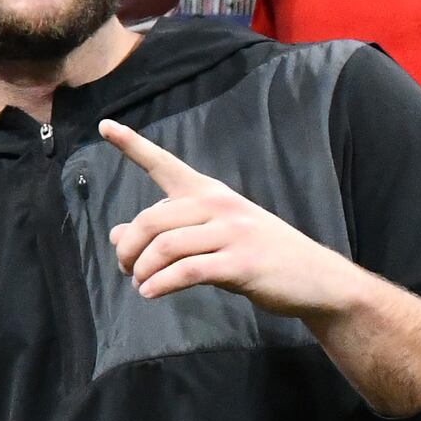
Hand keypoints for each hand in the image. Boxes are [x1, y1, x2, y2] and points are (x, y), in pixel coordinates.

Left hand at [99, 120, 355, 319]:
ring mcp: (232, 233)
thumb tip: (116, 235)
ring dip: (143, 270)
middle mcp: (219, 205)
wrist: (317, 279)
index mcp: (210, 193)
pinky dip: (161, 284)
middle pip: (151, 220)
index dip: (132, 146)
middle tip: (125, 269)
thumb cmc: (259, 255)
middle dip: (129, 248)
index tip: (104, 126)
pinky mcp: (241, 262)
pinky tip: (150, 294)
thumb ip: (166, 232)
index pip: (165, 164)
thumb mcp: (211, 237)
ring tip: (140, 284)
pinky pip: (187, 271)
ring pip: (165, 246)